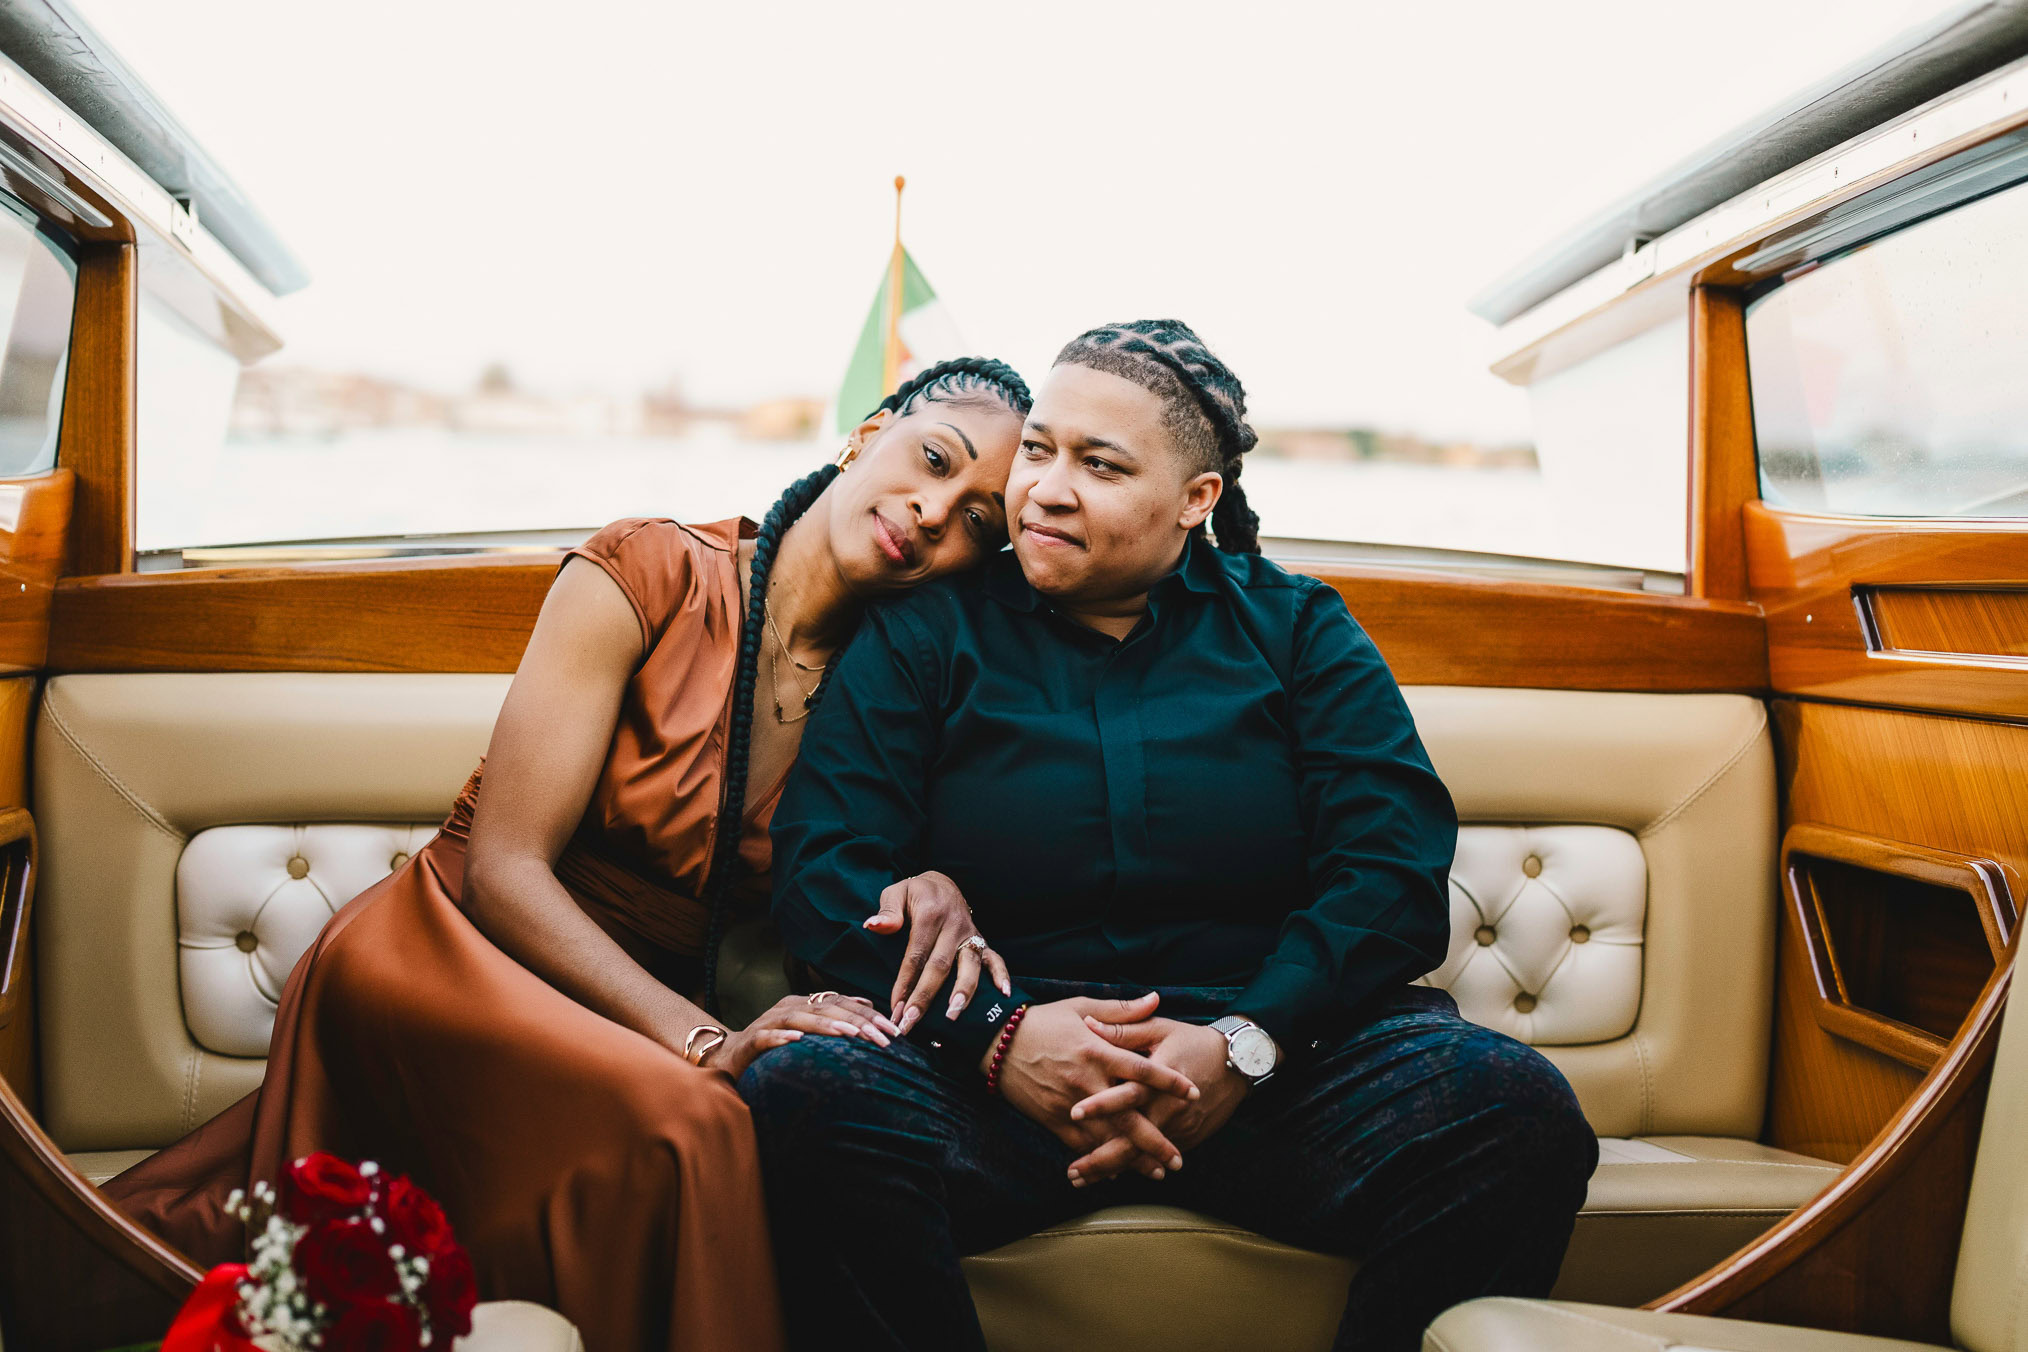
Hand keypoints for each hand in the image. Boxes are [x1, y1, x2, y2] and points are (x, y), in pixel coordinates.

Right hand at [700, 993, 899, 1078]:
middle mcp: (788, 1008)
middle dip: (857, 1022)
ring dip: (826, 1026)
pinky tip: (797, 1041)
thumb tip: (867, 1006)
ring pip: (800, 1019)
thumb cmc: (773, 1046)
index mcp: (804, 1004)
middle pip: (826, 1009)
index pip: (841, 1004)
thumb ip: (833, 1017)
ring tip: (849, 1034)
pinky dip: (781, 1038)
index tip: (895, 1030)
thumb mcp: (807, 1030)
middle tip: (883, 1037)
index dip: (869, 1015)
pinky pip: (766, 1038)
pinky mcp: (750, 1041)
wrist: (727, 1057)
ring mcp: (768, 1023)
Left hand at [865, 870, 1010, 1033]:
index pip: (916, 954)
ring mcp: (971, 934)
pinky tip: (1003, 994)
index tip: (895, 1007)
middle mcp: (954, 925)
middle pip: (940, 966)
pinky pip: (995, 958)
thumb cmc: (915, 893)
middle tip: (911, 1022)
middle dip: (925, 996)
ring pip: (969, 966)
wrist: (942, 883)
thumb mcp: (896, 892)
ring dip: (962, 993)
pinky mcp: (982, 940)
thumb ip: (888, 911)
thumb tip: (873, 926)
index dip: (905, 982)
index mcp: (931, 914)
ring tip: (952, 1016)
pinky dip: (1001, 975)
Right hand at [986, 994, 1199, 1182]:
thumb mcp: (1081, 1006)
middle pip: (1127, 1116)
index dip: (1169, 1082)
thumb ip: (1121, 1010)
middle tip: (1179, 1160)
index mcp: (1097, 1050)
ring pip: (1106, 1138)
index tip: (1194, 1093)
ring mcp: (1069, 1104)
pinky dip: (1099, 1159)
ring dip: (1132, 1158)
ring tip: (1157, 1172)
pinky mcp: (1052, 1119)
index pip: (1141, 1069)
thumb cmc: (1043, 1021)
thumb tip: (1156, 999)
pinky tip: (1117, 1171)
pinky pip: (1080, 1144)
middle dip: (1155, 1141)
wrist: (996, 1042)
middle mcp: (1086, 1081)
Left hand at [1065, 1018, 1250, 1184]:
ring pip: (1143, 1155)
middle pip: (1133, 1139)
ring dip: (1112, 1169)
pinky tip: (1108, 1176)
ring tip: (1081, 1181)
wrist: (1238, 1065)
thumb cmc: (1193, 1042)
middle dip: (1101, 1158)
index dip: (1102, 1104)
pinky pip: (1156, 1157)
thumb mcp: (1160, 1028)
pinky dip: (1133, 1167)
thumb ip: (1123, 1029)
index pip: (1128, 1093)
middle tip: (1071, 1172)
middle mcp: (1168, 1107)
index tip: (1074, 1113)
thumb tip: (1088, 1023)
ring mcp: (1178, 1126)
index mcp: (1158, 1076)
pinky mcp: (1186, 1138)